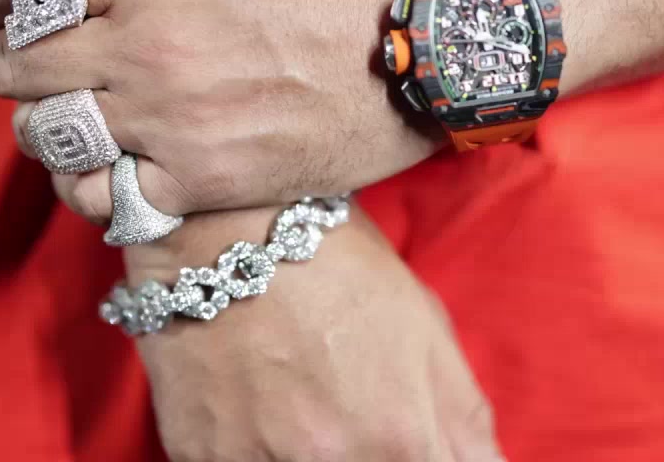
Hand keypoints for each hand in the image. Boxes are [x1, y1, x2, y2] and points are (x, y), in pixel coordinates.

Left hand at [0, 0, 439, 221]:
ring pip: (48, 135)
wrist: (435, 42)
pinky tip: (110, 167)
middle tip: (25, 59)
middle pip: (16, 63)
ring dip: (43, 124)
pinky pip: (106, 200)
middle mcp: (150, 46)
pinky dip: (92, 188)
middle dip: (7, 59)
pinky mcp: (208, 181)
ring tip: (66, 114)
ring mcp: (176, 121)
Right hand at [123, 204, 504, 461]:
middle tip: (337, 412)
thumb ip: (466, 421)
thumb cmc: (334, 264)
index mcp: (398, 439)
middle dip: (363, 456)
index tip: (401, 439)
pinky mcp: (197, 456)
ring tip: (292, 406)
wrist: (223, 224)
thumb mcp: (425, 327)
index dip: (417, 458)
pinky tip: (250, 406)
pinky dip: (248, 453)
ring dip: (300, 458)